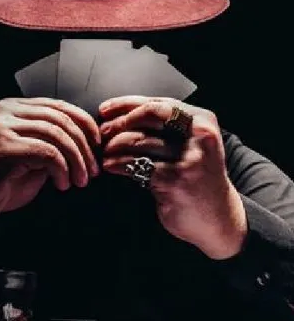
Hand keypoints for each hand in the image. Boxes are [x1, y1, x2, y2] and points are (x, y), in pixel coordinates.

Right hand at [0, 98, 99, 251]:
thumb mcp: (30, 159)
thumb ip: (52, 145)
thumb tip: (88, 143)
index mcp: (12, 108)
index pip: (59, 107)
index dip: (84, 126)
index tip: (97, 147)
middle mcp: (5, 111)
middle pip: (60, 119)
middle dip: (83, 147)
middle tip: (92, 171)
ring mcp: (0, 127)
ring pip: (55, 134)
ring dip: (75, 160)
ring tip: (79, 181)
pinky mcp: (0, 148)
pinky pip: (44, 152)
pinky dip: (60, 168)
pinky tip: (62, 184)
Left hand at [99, 96, 247, 259]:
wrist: (218, 217)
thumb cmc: (198, 177)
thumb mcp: (192, 145)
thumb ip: (167, 127)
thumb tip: (120, 114)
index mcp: (202, 121)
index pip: (158, 103)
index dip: (127, 104)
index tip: (106, 109)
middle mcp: (199, 135)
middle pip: (148, 116)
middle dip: (119, 122)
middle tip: (102, 132)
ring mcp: (188, 158)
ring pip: (139, 140)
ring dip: (114, 145)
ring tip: (104, 151)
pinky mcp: (175, 180)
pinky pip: (137, 165)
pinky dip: (118, 164)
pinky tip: (110, 166)